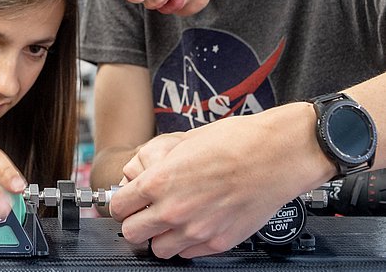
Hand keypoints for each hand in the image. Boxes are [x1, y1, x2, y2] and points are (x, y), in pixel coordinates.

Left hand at [110, 102, 334, 257]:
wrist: (277, 154)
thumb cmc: (235, 141)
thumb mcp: (183, 143)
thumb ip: (155, 166)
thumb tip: (139, 175)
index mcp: (158, 181)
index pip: (118, 207)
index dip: (122, 203)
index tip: (128, 201)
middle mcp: (173, 210)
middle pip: (132, 233)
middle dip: (136, 222)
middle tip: (146, 213)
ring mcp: (195, 230)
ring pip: (158, 249)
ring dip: (160, 236)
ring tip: (173, 221)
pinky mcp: (218, 242)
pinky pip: (188, 254)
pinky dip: (186, 243)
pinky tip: (196, 224)